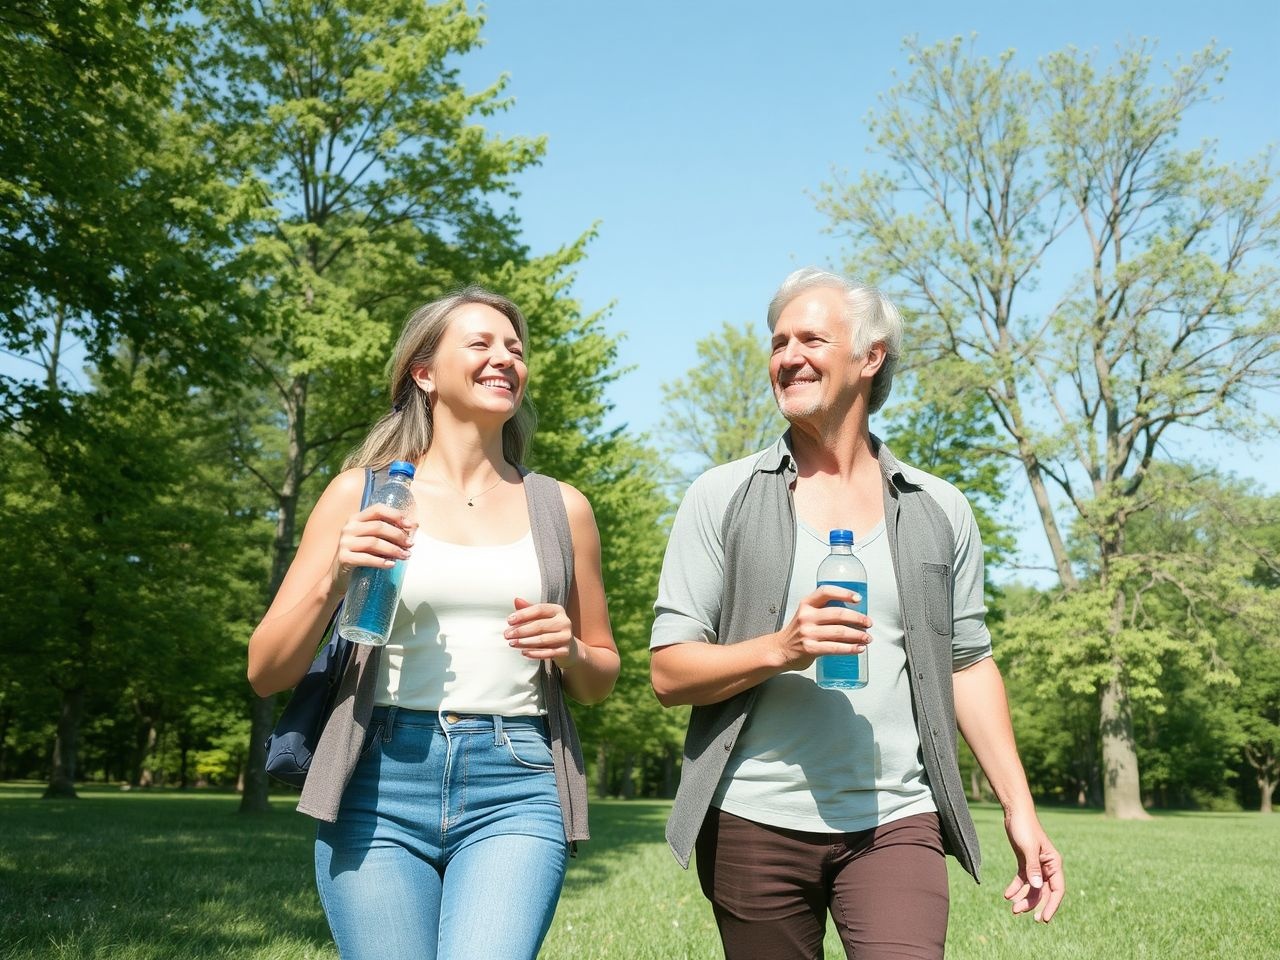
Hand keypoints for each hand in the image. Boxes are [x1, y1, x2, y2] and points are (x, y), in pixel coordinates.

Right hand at [330, 504, 415, 591]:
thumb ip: (387, 533)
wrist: (339, 576)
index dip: (395, 515)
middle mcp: (349, 527)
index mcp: (356, 518)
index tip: (410, 526)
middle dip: (398, 536)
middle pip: (378, 526)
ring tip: (405, 556)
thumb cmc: (360, 555)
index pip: (377, 509)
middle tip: (410, 545)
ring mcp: (344, 542)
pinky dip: (381, 561)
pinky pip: (366, 558)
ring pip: (374, 542)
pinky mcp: (344, 557)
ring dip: (393, 550)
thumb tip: (415, 526)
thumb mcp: (371, 540)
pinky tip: (391, 564)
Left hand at [506, 597, 581, 668]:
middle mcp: (564, 622)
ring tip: (512, 643)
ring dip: (525, 642)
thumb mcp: (542, 617)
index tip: (509, 620)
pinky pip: (547, 653)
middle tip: (507, 635)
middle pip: (539, 625)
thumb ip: (529, 609)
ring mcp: (566, 637)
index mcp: (557, 610)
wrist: (569, 647)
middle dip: (521, 630)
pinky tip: (523, 652)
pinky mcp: (565, 650)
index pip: (539, 609)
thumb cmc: (551, 629)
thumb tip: (516, 600)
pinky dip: (534, 653)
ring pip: (542, 640)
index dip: (523, 614)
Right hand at [770, 586, 871, 672]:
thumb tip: (854, 614)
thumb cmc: (798, 632)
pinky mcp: (810, 648)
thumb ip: (824, 610)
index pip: (826, 592)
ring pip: (840, 632)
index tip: (858, 599)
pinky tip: (858, 649)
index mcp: (806, 604)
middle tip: (868, 623)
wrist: (780, 649)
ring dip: (858, 635)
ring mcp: (808, 633)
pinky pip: (835, 648)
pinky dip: (850, 648)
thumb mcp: (806, 614)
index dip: (844, 593)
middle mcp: (806, 616)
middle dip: (858, 619)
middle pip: (838, 614)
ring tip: (867, 638)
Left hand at [1003, 808, 1064, 922]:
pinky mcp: (1025, 862)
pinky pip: (1022, 880)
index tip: (1044, 918)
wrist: (1015, 812)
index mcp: (1054, 864)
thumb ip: (1032, 867)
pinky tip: (1007, 895)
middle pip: (1044, 892)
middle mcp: (1047, 867)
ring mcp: (1036, 865)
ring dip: (1024, 899)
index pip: (1057, 890)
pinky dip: (1016, 888)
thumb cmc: (1024, 827)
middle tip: (1024, 916)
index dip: (1052, 905)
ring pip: (1033, 888)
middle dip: (1035, 905)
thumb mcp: (1028, 848)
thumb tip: (1037, 886)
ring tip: (1012, 909)